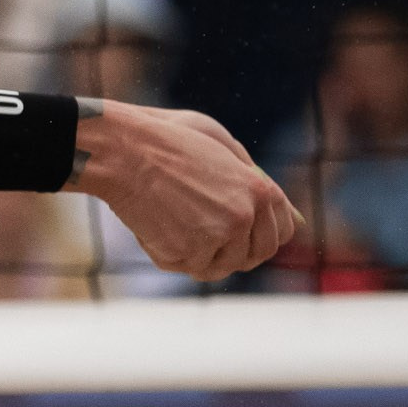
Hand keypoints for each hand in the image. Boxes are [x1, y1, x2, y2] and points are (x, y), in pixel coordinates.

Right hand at [69, 99, 300, 280]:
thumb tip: (280, 212)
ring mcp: (217, 239)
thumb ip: (250, 178)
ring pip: (220, 267)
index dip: (264, 235)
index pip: (282, 231)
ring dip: (201, 254)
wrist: (125, 152)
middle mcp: (244, 218)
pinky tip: (157, 224)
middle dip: (234, 250)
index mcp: (260, 191)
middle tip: (205, 233)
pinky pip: (188, 267)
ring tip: (176, 223)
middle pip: (255, 256)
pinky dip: (172, 253)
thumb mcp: (221, 145)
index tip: (245, 233)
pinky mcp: (187, 254)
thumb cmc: (168, 139)